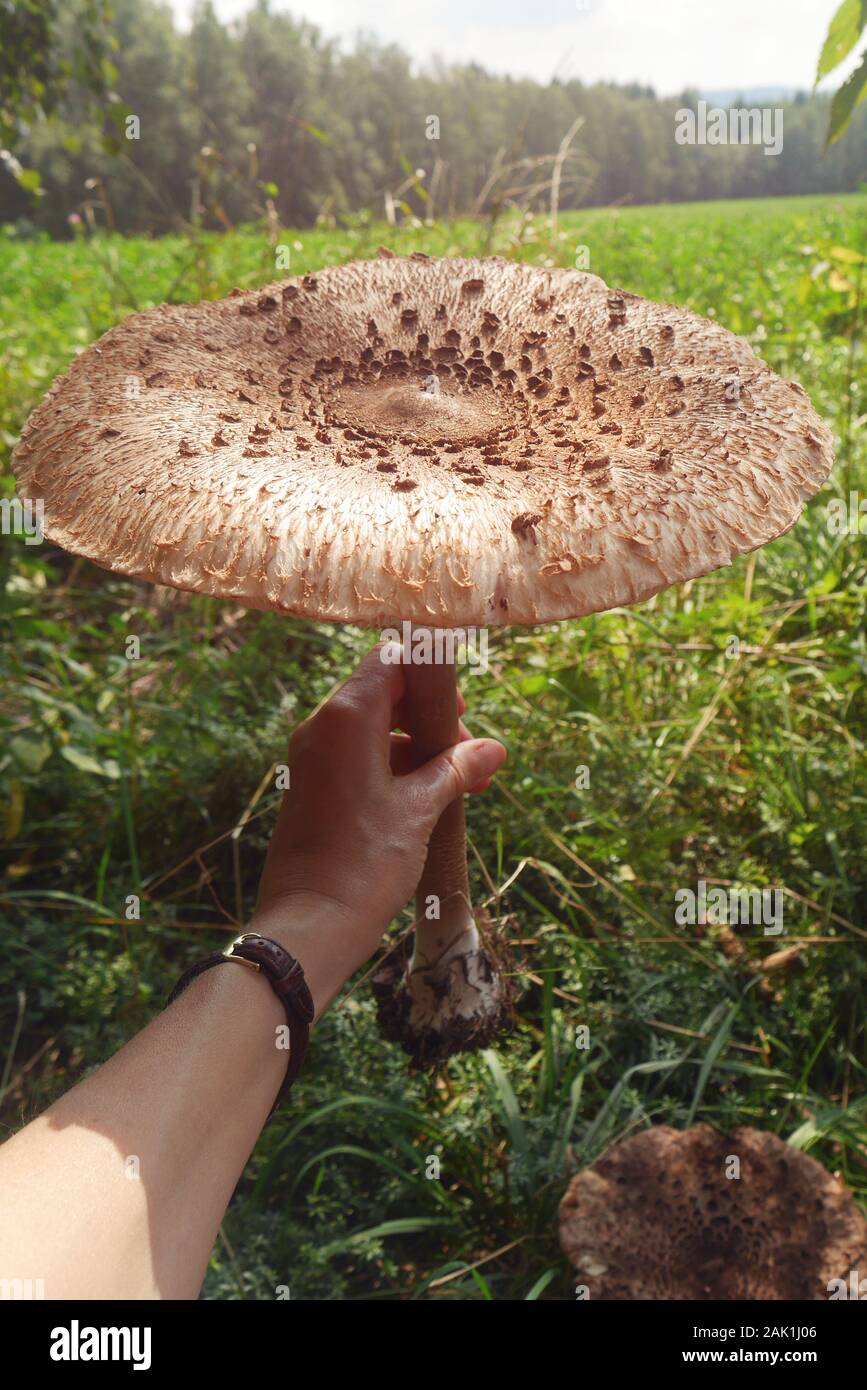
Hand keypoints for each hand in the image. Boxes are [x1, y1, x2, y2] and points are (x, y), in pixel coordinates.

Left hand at [250, 643, 505, 996]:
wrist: (310, 925)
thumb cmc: (364, 862)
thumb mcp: (421, 809)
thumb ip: (455, 769)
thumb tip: (493, 749)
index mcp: (345, 718)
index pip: (389, 659)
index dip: (430, 670)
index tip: (464, 701)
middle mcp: (322, 728)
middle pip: (385, 694)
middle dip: (433, 718)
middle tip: (471, 753)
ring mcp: (314, 759)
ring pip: (376, 731)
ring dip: (420, 749)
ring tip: (466, 784)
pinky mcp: (314, 788)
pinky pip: (360, 759)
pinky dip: (396, 768)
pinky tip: (433, 800)